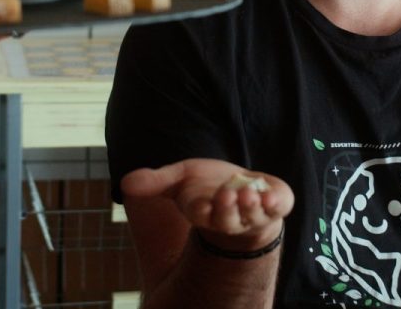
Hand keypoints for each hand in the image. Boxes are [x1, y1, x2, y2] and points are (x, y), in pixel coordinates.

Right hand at [121, 158, 294, 251]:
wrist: (243, 190)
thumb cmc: (209, 186)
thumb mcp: (181, 178)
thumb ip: (156, 182)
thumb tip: (124, 183)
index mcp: (204, 211)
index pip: (201, 215)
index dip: (203, 210)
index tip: (203, 204)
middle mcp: (230, 218)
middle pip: (227, 221)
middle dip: (227, 210)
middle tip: (228, 195)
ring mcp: (254, 215)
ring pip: (253, 217)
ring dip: (251, 206)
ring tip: (250, 193)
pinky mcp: (276, 206)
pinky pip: (277, 210)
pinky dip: (274, 204)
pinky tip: (270, 196)